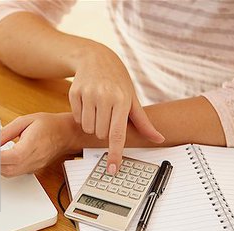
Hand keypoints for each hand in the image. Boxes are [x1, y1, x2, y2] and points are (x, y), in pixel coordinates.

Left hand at [0, 113, 77, 176]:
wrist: (65, 133)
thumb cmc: (48, 125)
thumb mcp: (24, 121)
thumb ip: (5, 133)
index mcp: (32, 145)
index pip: (11, 157)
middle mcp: (33, 159)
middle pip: (8, 169)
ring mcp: (34, 167)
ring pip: (10, 174)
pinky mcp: (33, 169)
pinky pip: (15, 173)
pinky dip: (4, 168)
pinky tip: (0, 159)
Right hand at [69, 44, 163, 173]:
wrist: (96, 58)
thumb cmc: (117, 80)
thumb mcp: (132, 98)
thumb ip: (143, 122)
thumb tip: (158, 139)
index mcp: (122, 100)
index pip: (118, 134)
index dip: (115, 154)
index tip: (112, 169)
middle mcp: (104, 97)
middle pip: (101, 134)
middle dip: (104, 130)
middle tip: (108, 114)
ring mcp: (88, 94)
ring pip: (88, 128)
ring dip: (93, 124)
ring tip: (98, 107)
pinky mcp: (74, 93)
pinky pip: (78, 118)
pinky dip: (83, 116)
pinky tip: (88, 102)